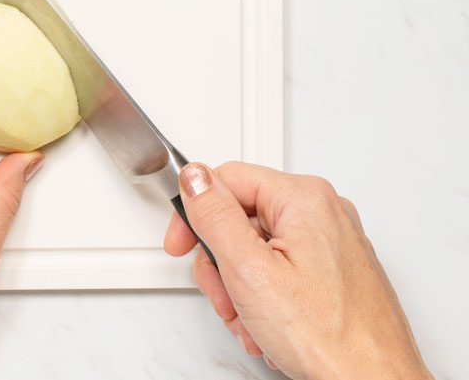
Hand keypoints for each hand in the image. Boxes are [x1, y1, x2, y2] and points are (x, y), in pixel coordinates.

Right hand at [165, 162, 430, 379]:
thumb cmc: (330, 338)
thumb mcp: (249, 270)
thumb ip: (215, 216)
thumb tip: (195, 178)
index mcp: (304, 198)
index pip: (226, 179)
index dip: (194, 213)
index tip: (181, 245)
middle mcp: (324, 212)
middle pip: (241, 217)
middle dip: (222, 263)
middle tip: (225, 295)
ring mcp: (333, 243)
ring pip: (258, 248)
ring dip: (241, 288)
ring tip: (250, 320)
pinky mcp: (335, 271)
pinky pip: (281, 269)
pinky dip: (265, 297)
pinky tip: (268, 325)